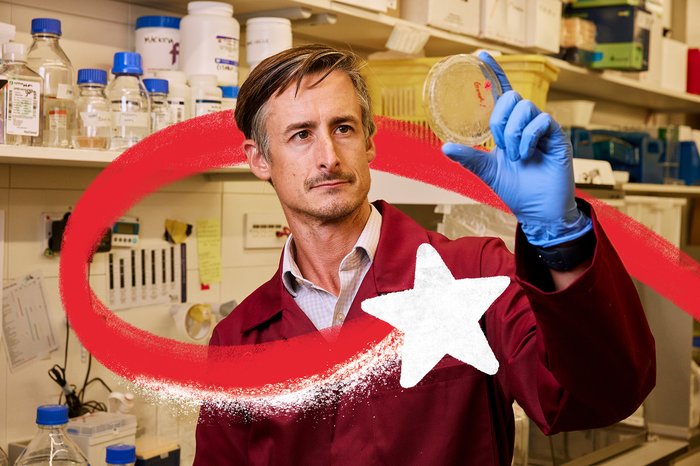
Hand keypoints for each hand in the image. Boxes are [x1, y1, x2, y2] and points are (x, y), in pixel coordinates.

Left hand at [441, 52, 591, 247]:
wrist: (538, 211)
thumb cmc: (517, 190)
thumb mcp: (488, 171)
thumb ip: (469, 158)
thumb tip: (444, 147)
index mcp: (510, 128)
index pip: (503, 93)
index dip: (494, 73)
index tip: (481, 55)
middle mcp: (527, 124)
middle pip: (512, 97)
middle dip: (500, 118)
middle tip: (500, 143)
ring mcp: (543, 129)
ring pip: (526, 107)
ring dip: (513, 132)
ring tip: (514, 155)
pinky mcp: (558, 137)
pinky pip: (542, 121)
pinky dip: (528, 138)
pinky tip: (526, 156)